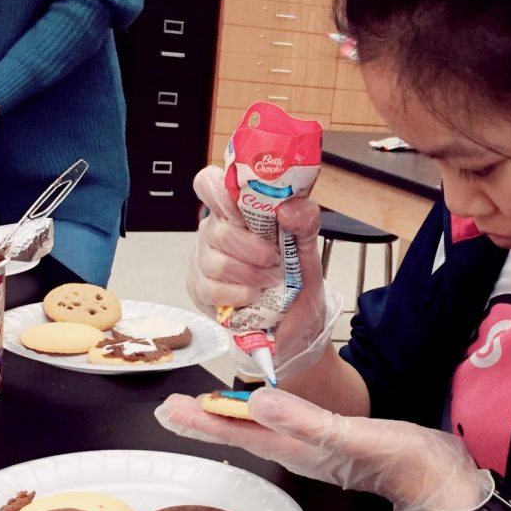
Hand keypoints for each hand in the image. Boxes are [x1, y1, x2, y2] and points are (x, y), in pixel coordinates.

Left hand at [155, 388, 493, 510]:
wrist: (435, 477)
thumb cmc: (397, 460)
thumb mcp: (349, 435)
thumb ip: (301, 420)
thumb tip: (253, 402)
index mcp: (295, 448)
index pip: (236, 433)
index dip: (202, 420)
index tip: (169, 409)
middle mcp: (297, 450)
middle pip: (240, 434)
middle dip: (205, 421)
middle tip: (171, 407)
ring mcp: (312, 447)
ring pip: (258, 431)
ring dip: (228, 419)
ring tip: (204, 406)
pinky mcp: (329, 440)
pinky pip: (284, 426)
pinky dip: (263, 415)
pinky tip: (263, 410)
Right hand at [188, 165, 339, 378]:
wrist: (297, 326)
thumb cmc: (298, 283)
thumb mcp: (310, 250)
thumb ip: (305, 222)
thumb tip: (288, 208)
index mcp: (238, 212)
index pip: (209, 184)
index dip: (218, 191)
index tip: (240, 208)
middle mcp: (216, 232)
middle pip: (217, 229)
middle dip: (253, 249)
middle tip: (274, 261)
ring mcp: (204, 261)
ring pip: (214, 261)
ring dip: (249, 275)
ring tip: (268, 281)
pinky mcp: (200, 289)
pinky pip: (210, 289)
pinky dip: (238, 295)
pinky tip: (252, 297)